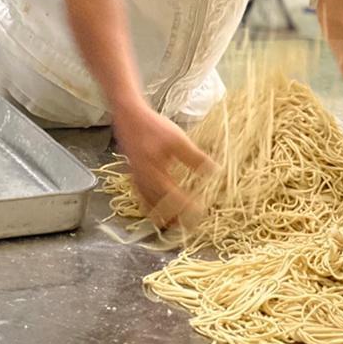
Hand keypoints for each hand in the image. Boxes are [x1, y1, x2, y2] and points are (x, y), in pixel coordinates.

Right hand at [112, 101, 215, 227]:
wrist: (128, 116)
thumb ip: (194, 158)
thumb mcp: (178, 140)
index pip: (173, 199)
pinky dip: (149, 206)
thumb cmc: (153, 126)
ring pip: (148, 204)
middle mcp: (143, 181)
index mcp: (154, 174)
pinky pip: (141, 197)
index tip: (199, 215)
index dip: (186, 209)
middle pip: (159, 207)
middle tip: (187, 228)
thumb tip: (214, 172)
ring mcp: (136, 179)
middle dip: (173, 218)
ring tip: (173, 224)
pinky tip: (155, 209)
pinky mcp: (133, 175)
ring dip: (161, 215)